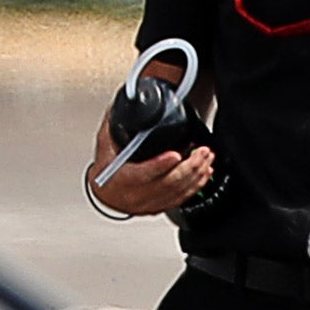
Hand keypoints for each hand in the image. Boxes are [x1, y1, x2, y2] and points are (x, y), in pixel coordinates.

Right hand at [88, 115, 213, 216]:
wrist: (103, 191)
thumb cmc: (106, 166)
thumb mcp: (105, 142)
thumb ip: (116, 124)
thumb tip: (129, 102)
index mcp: (120, 179)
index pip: (142, 174)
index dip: (160, 165)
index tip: (175, 154)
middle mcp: (134, 195)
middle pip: (166, 184)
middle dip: (189, 167)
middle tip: (201, 151)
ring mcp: (147, 204)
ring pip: (177, 192)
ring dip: (196, 176)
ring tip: (206, 159)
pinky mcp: (158, 208)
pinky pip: (180, 199)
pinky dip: (195, 187)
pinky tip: (204, 175)